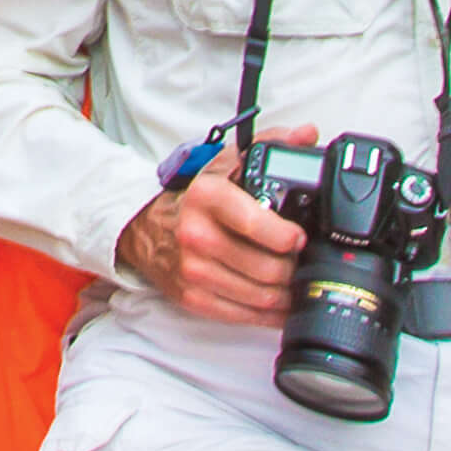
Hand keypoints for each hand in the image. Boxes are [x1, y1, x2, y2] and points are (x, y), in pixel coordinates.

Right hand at [117, 129, 313, 324]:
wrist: (144, 229)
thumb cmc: (193, 199)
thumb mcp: (225, 165)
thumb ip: (268, 146)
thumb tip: (307, 135)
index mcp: (207, 197)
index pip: (257, 224)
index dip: (289, 237)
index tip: (299, 237)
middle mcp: (197, 235)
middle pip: (267, 267)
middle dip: (294, 267)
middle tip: (301, 261)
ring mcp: (193, 271)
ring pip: (260, 296)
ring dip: (286, 293)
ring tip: (295, 282)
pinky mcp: (193, 298)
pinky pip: (244, 316)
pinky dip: (269, 314)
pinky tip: (279, 303)